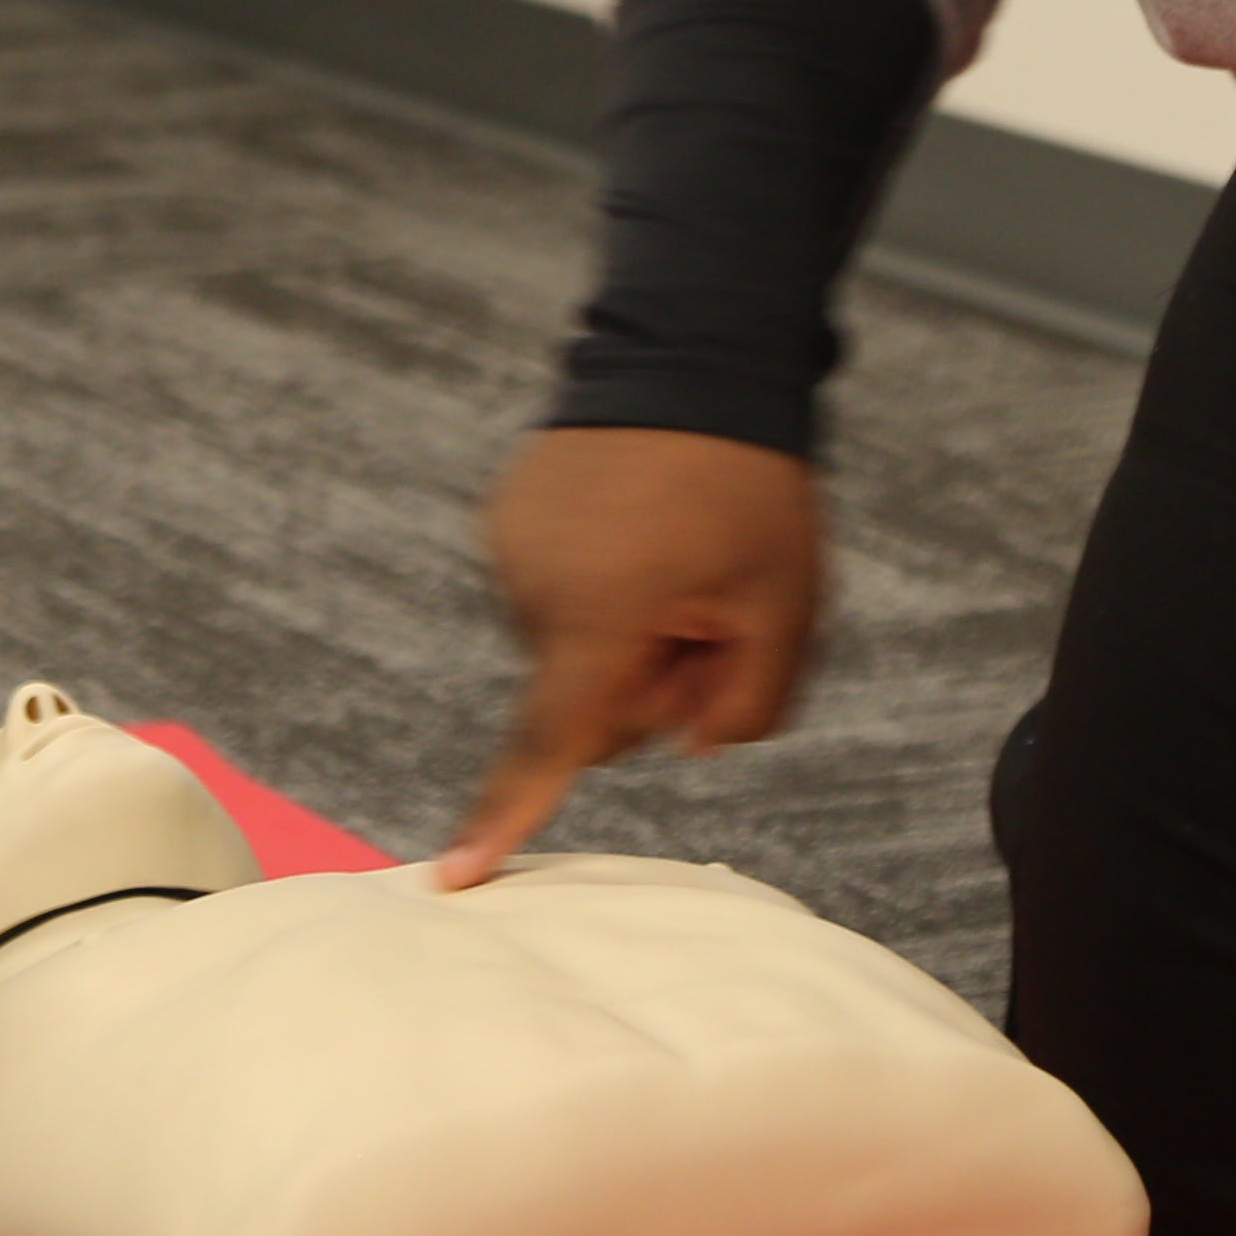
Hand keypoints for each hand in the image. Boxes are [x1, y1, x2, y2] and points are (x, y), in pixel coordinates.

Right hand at [438, 424, 821, 885]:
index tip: (449, 879)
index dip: (501, 821)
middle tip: (707, 604)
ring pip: (564, 645)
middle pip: (583, 698)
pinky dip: (591, 582)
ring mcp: (509, 545)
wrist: (692, 355)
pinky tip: (635, 525)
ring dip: (617, 627)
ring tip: (672, 547)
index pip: (550, 744)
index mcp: (599, 617)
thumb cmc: (750, 490)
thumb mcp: (786, 612)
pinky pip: (548, 590)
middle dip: (645, 680)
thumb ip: (742, 709)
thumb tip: (683, 738)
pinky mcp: (504, 516)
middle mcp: (533, 587)